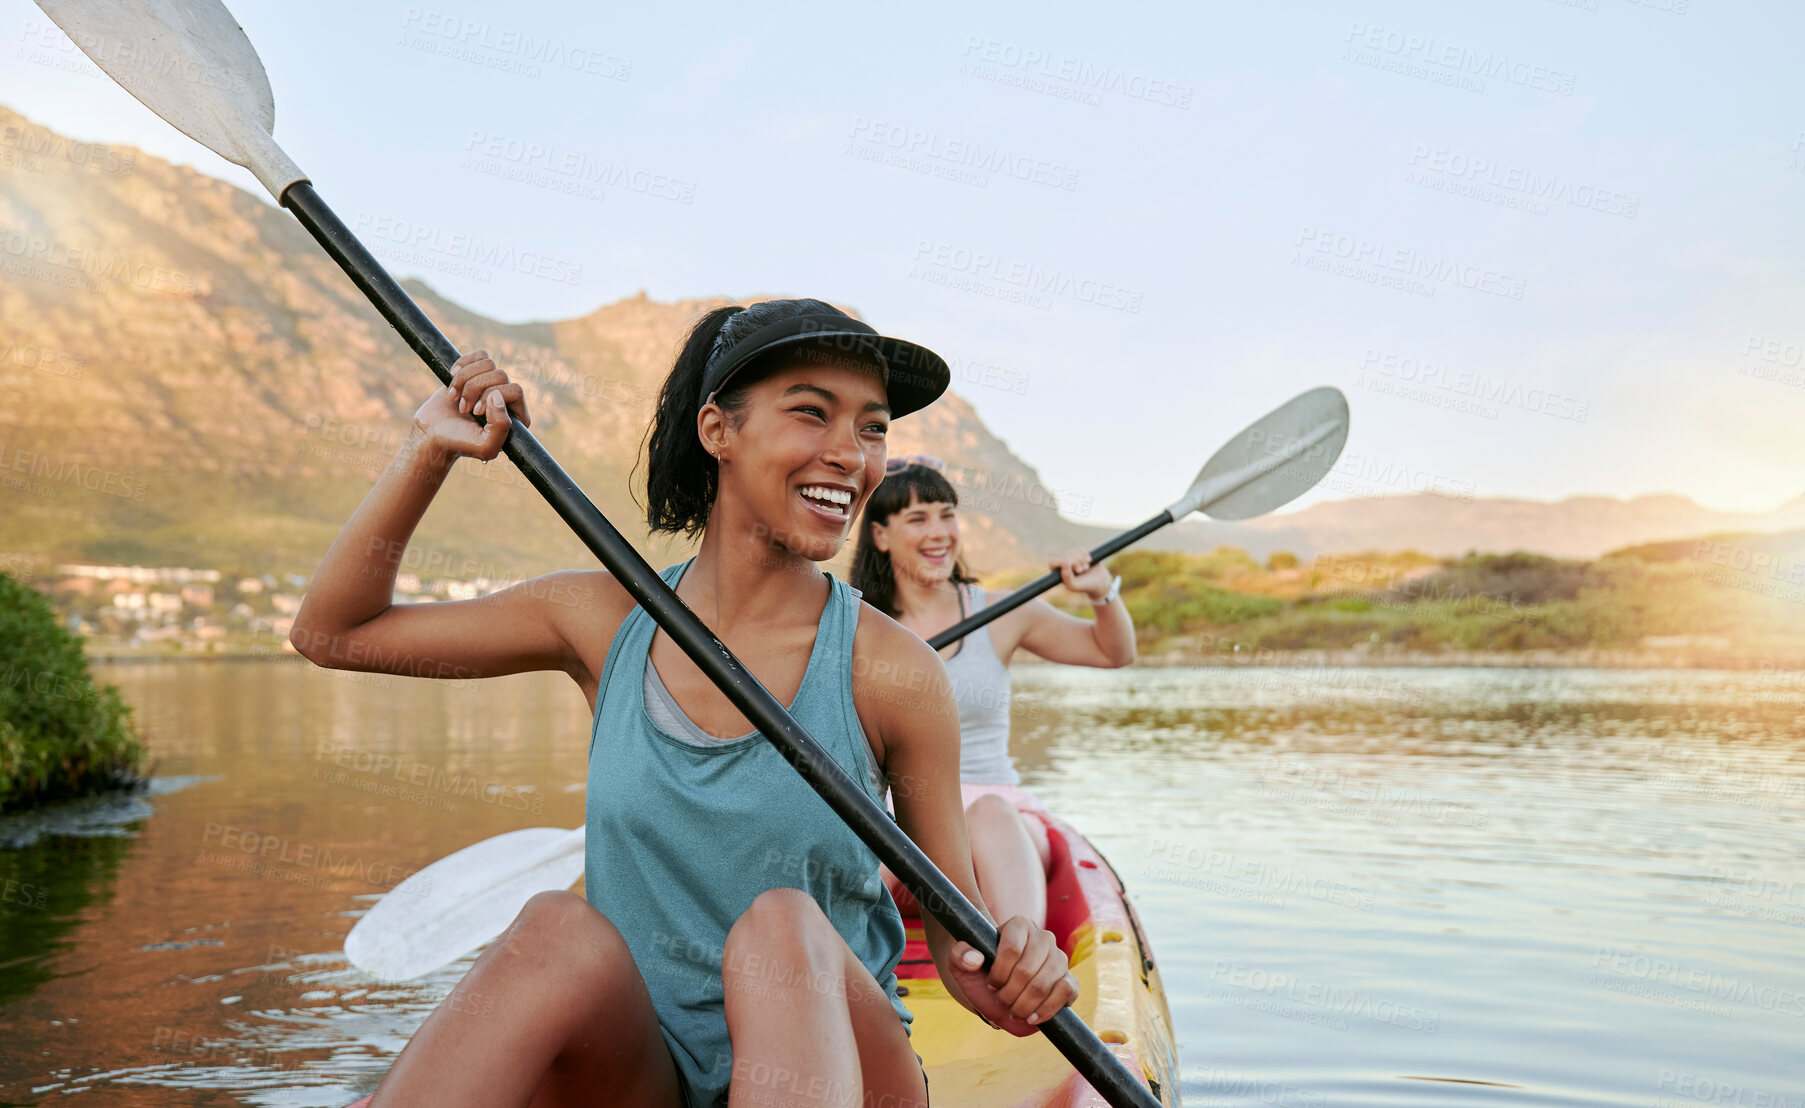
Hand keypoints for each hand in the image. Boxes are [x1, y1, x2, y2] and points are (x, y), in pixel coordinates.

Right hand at [410, 350, 531, 461]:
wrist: (431, 433)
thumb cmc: (459, 443)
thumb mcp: (485, 446)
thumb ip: (501, 426)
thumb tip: (497, 395)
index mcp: (516, 417)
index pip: (515, 391)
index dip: (491, 397)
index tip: (475, 412)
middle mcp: (507, 399)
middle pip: (500, 375)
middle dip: (475, 390)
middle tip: (463, 409)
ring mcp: (491, 384)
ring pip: (488, 364)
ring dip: (465, 380)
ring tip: (456, 398)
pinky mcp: (476, 373)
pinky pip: (480, 356)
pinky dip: (462, 366)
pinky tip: (452, 379)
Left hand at [947, 916, 1078, 1035]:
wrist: (996, 991)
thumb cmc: (979, 973)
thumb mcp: (960, 963)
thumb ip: (959, 955)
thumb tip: (975, 960)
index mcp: (1019, 925)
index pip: (1011, 949)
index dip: (998, 973)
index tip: (990, 984)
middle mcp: (1043, 937)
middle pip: (1027, 970)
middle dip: (1009, 994)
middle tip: (1000, 1000)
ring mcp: (1059, 959)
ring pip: (1044, 984)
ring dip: (1023, 1005)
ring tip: (1013, 1010)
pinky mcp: (1069, 981)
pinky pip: (1065, 992)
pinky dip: (1046, 1009)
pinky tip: (1031, 1017)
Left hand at [1049, 547, 1111, 601]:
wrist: (1100, 582)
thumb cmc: (1084, 586)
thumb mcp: (1074, 585)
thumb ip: (1066, 577)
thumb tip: (1064, 562)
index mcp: (1058, 573)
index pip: (1052, 562)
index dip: (1061, 562)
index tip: (1070, 565)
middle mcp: (1063, 564)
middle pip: (1065, 556)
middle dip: (1075, 562)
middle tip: (1080, 571)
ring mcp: (1072, 557)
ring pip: (1073, 551)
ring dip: (1081, 560)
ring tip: (1085, 568)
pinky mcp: (1080, 553)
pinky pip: (1080, 549)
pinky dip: (1085, 555)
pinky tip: (1088, 561)